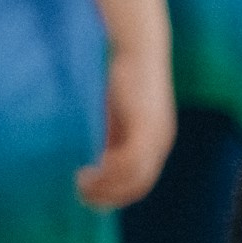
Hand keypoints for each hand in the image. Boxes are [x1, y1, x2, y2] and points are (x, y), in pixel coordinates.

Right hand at [76, 42, 174, 209]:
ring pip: (134, 176)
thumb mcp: (113, 111)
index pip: (139, 183)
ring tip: (81, 183)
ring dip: (106, 185)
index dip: (115, 194)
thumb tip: (88, 155)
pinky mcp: (147, 126)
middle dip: (109, 196)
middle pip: (138, 185)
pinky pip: (130, 160)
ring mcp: (156, 136)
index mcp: (155, 142)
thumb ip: (106, 134)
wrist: (136, 45)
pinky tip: (91, 169)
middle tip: (82, 196)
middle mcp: (160, 142)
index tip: (89, 197)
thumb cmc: (119, 74)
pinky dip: (110, 170)